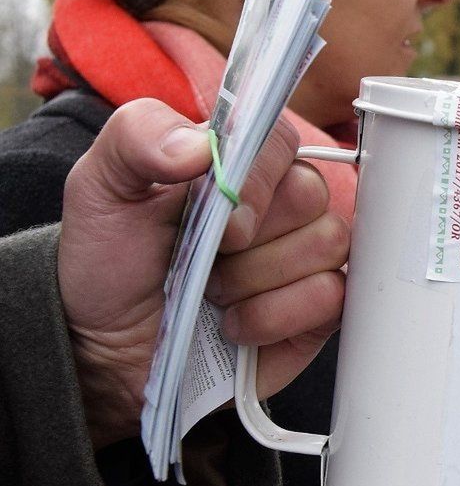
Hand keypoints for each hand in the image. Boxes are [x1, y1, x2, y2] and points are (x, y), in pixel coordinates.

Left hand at [58, 99, 348, 448]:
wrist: (110, 349)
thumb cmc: (111, 266)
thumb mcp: (101, 187)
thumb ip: (137, 136)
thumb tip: (199, 145)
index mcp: (240, 162)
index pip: (281, 139)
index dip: (255, 179)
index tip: (217, 215)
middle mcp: (282, 203)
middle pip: (311, 193)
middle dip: (250, 238)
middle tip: (208, 258)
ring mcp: (308, 254)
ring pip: (326, 243)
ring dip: (256, 280)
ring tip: (215, 294)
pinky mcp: (322, 306)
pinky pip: (332, 295)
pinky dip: (275, 316)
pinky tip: (237, 325)